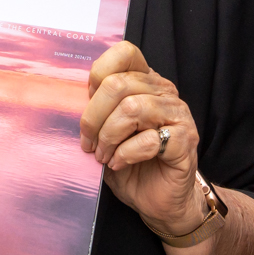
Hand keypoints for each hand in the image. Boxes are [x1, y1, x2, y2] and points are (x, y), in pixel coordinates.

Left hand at [80, 42, 203, 237]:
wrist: (158, 201)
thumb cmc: (130, 164)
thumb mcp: (105, 132)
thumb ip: (96, 111)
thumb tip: (67, 98)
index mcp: (146, 83)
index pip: (125, 53)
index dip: (98, 74)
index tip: (87, 103)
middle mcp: (165, 92)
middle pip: (119, 84)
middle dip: (94, 117)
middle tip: (89, 143)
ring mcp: (178, 115)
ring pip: (133, 109)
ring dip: (109, 137)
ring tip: (104, 156)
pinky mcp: (186, 141)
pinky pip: (150, 140)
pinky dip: (125, 154)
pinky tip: (119, 163)